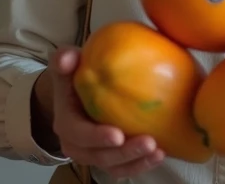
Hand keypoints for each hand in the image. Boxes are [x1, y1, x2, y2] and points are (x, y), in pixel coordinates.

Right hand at [34, 46, 166, 178]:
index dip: (98, 137)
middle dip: (125, 153)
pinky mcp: (109, 159)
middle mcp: (78, 146)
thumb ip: (64, 60)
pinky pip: (124, 168)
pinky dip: (141, 165)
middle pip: (100, 156)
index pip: (80, 134)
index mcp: (66, 124)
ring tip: (158, 152)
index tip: (118, 134)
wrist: (73, 97)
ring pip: (114, 167)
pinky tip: (160, 155)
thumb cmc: (73, 79)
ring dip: (136, 162)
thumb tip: (69, 57)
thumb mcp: (65, 67)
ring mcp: (94, 155)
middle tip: (149, 143)